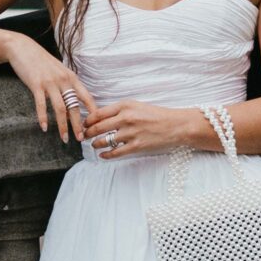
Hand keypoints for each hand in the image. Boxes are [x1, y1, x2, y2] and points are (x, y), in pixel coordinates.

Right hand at [0, 33, 97, 145]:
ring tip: (64, 139)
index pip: (87, 97)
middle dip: (78, 124)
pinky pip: (41, 104)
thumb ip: (66, 86)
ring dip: (62, 126)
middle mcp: (63, 80)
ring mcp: (50, 82)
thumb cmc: (41, 62)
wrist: (23, 48)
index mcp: (71, 77)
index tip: (95, 125)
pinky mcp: (36, 84)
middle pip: (75, 106)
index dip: (92, 112)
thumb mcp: (59, 71)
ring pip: (60, 108)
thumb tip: (72, 105)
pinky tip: (44, 128)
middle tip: (81, 139)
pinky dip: (43, 117)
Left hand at [80, 100, 205, 161]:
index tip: (85, 124)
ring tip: (94, 145)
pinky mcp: (136, 146)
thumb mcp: (137, 105)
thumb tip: (102, 117)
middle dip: (88, 133)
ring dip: (96, 144)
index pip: (98, 113)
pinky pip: (115, 152)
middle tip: (85, 136)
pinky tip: (102, 155)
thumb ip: (120, 110)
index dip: (88, 120)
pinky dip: (106, 155)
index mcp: (125, 106)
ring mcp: (130, 133)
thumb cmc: (157, 115)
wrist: (176, 125)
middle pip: (98, 127)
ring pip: (104, 140)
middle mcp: (126, 118)